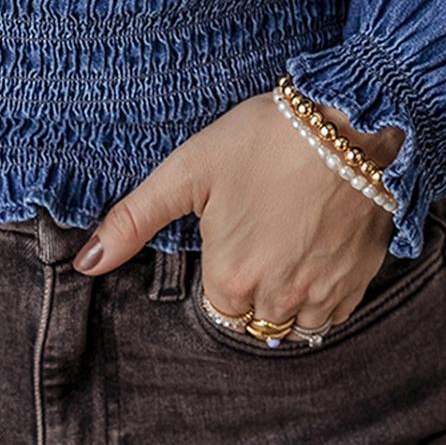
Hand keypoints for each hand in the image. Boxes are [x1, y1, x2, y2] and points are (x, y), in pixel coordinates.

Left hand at [72, 89, 405, 338]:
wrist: (348, 121)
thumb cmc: (264, 139)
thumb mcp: (188, 170)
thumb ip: (134, 220)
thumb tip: (86, 264)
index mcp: (231, 279)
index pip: (219, 309)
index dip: (223, 275)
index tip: (232, 240)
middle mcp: (278, 299)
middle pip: (257, 319)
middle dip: (254, 289)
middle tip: (260, 238)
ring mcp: (324, 293)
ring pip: (297, 323)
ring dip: (289, 299)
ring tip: (287, 247)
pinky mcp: (360, 280)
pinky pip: (335, 313)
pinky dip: (324, 294)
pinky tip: (317, 252)